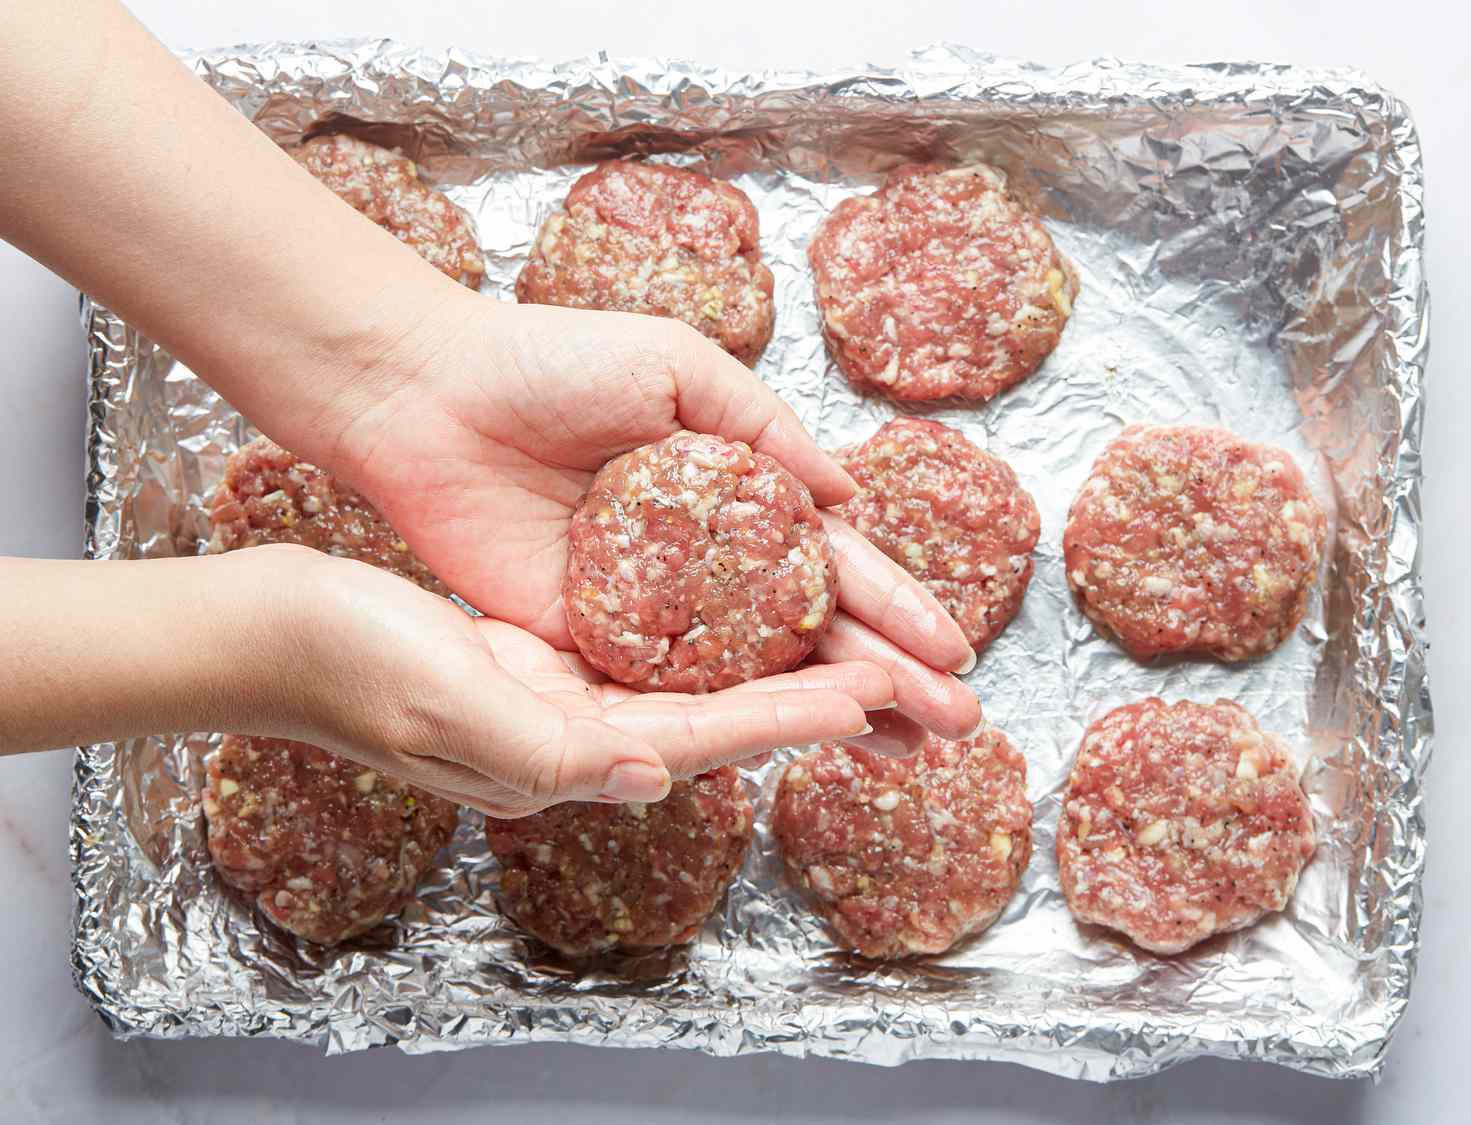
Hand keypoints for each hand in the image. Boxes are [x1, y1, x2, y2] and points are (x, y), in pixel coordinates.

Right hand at [255, 545, 897, 816]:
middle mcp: (579, 739)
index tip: (872, 695)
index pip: (703, 736)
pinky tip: (755, 624)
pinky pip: (656, 658)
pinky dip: (717, 645)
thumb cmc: (352, 665)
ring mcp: (567, 703)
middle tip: (911, 697)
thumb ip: (550, 751)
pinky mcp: (549, 663)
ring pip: (703, 692)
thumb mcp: (446, 702)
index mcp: (562, 755)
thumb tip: (651, 775)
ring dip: (784, 677)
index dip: (789, 716)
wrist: (281, 632)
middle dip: (816, 713)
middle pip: (724, 725)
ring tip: (864, 661)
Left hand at [312, 295, 982, 743]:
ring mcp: (655, 610)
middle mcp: (707, 562)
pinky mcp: (592, 644)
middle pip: (814, 632)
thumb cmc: (550, 363)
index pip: (834, 561)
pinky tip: (792, 747)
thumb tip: (848, 496)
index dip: (896, 606)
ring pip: (759, 674)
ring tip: (904, 750)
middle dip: (889, 676)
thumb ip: (764, 430)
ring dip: (831, 712)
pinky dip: (733, 719)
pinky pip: (673, 689)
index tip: (954, 652)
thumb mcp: (677, 366)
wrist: (428, 398)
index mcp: (737, 493)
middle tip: (955, 725)